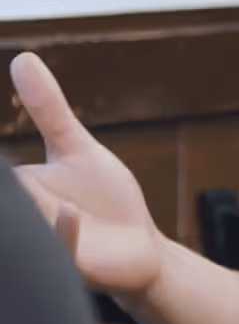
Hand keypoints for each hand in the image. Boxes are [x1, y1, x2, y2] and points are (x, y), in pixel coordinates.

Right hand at [10, 53, 163, 297]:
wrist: (139, 250)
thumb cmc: (105, 200)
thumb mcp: (75, 147)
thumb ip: (48, 108)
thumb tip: (24, 58)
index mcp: (15, 190)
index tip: (2, 166)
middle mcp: (20, 220)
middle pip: (4, 194)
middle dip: (8, 189)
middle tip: (12, 179)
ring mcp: (45, 244)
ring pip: (20, 227)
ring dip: (26, 210)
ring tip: (21, 191)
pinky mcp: (73, 265)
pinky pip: (61, 249)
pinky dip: (64, 231)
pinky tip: (70, 214)